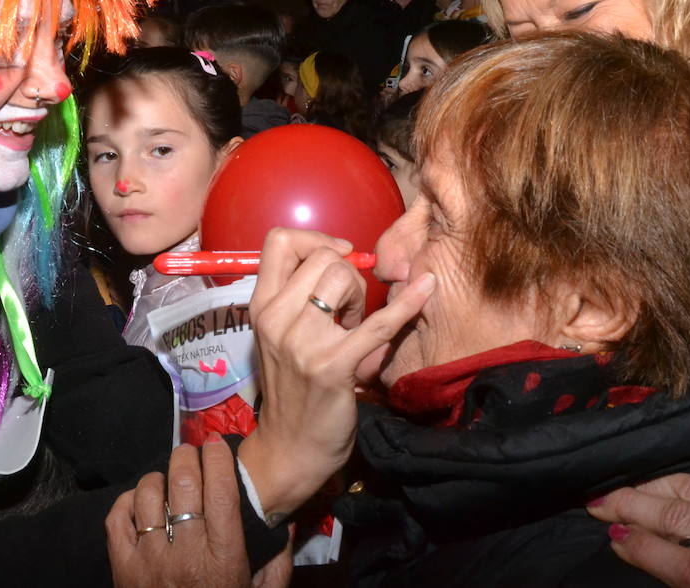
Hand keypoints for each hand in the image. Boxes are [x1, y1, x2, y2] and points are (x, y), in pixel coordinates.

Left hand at [107, 437, 270, 587]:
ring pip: (148, 493)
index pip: (221, 490)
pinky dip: (128, 502)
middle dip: (187, 456)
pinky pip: (117, 517)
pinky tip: (142, 504)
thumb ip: (276, 565)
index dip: (219, 458)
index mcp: (223, 559)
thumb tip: (285, 524)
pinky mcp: (123, 568)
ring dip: (159, 479)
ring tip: (168, 482)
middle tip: (192, 453)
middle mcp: (185, 554)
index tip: (217, 446)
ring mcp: (149, 561)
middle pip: (183, 481)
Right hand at [237, 228, 434, 523]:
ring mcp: (303, 342)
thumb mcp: (279, 337)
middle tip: (351, 309)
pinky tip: (427, 288)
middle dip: (347, 274)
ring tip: (357, 326)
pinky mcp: (333, 366)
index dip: (314, 238)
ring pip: (344, 277)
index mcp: (262, 307)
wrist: (290, 450)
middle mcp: (276, 318)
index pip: (279, 242)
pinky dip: (408, 303)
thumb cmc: (292, 390)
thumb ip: (298, 298)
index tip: (337, 256)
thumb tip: (341, 257)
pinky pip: (378, 322)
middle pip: (322, 257)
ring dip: (362, 296)